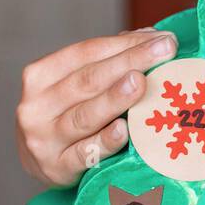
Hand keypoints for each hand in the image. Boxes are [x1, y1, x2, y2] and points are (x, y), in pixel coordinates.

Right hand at [15, 28, 177, 187]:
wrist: (43, 163)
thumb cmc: (69, 115)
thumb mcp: (77, 86)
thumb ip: (109, 61)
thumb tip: (152, 36)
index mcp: (41, 76)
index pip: (87, 52)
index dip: (125, 43)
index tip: (163, 38)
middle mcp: (37, 106)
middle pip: (89, 80)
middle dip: (131, 61)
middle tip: (166, 50)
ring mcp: (45, 139)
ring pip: (85, 115)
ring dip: (114, 98)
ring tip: (141, 82)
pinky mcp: (58, 168)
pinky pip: (85, 153)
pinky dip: (105, 141)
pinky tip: (124, 130)